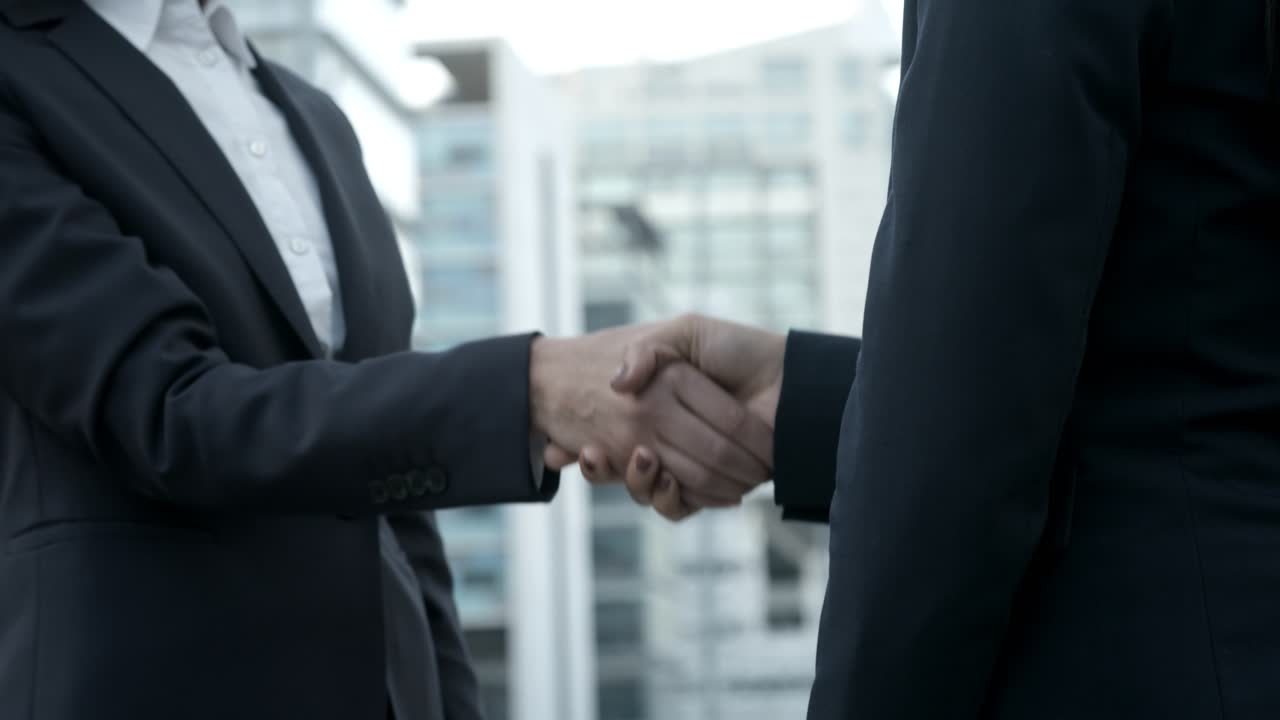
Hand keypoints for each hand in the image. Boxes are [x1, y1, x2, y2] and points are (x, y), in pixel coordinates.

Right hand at [530, 327, 772, 504]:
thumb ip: (650, 350)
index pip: (612, 427)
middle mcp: (665, 436)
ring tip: (640, 458)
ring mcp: (685, 464)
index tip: (570, 437)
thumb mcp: (685, 333)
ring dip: (638, 480)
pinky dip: (672, 497)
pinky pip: (679, 505)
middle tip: (591, 450)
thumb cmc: (737, 349)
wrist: (789, 378)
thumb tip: (620, 383)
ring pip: (648, 488)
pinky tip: (668, 480)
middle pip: (625, 463)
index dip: (588, 437)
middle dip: (606, 462)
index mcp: (656, 402)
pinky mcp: (709, 488)